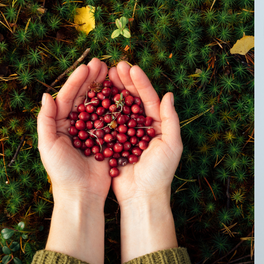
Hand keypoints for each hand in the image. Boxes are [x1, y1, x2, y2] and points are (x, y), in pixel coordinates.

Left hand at [37, 58, 109, 263]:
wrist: (82, 195)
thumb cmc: (62, 173)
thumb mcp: (48, 146)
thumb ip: (46, 121)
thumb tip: (46, 96)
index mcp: (60, 124)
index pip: (68, 97)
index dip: (78, 81)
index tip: (89, 67)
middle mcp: (76, 125)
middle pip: (85, 97)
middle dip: (93, 80)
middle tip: (102, 63)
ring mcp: (93, 131)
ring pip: (100, 104)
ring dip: (106, 89)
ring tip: (114, 73)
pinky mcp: (107, 140)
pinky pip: (113, 119)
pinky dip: (118, 106)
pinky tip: (125, 95)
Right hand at [108, 62, 181, 261]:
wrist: (142, 198)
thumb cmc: (160, 173)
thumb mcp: (171, 145)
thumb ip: (171, 119)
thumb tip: (168, 94)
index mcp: (158, 125)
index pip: (149, 98)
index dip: (140, 82)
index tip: (130, 67)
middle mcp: (142, 127)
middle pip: (132, 99)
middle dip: (124, 82)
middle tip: (114, 66)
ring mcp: (125, 135)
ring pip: (117, 108)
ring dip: (111, 91)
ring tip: (103, 76)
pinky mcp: (112, 144)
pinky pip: (105, 123)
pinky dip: (100, 110)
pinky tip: (92, 97)